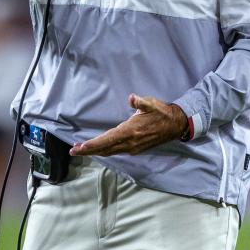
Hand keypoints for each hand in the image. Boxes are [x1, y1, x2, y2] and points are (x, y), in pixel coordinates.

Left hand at [70, 94, 187, 156]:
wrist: (176, 125)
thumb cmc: (162, 112)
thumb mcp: (152, 103)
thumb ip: (140, 102)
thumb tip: (131, 98)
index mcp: (131, 131)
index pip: (107, 140)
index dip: (92, 145)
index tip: (79, 147)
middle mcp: (130, 142)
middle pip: (105, 149)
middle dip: (89, 150)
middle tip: (73, 151)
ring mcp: (133, 147)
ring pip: (110, 151)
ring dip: (96, 151)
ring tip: (82, 150)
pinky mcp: (136, 149)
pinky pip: (116, 151)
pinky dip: (105, 150)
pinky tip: (100, 149)